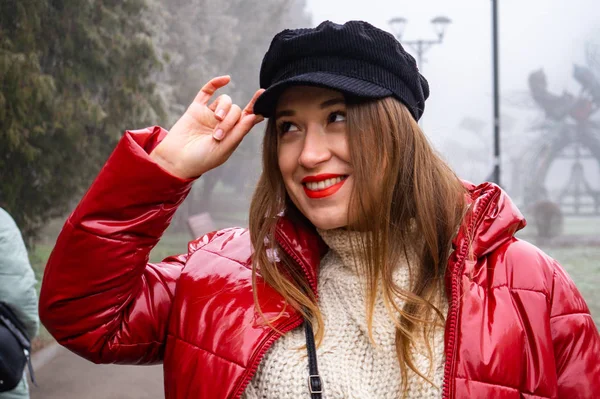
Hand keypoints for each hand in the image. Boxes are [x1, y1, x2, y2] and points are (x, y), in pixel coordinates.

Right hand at [150, 76, 264, 178]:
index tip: (263, 94)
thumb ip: (239, 132)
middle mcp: (223, 123)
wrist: (176, 160)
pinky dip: (216, 83)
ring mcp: (210, 115)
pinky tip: (226, 79)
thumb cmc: (202, 159)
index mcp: (233, 134)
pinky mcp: (197, 109)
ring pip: (225, 100)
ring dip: (224, 108)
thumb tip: (255, 115)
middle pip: (236, 110)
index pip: (248, 117)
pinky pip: (207, 91)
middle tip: (218, 135)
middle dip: (230, 120)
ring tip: (216, 121)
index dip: (256, 107)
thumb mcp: (224, 149)